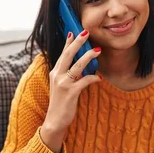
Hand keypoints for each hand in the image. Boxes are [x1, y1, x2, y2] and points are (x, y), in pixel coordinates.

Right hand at [40, 30, 101, 152]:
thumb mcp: (62, 86)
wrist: (55, 121)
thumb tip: (83, 68)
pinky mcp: (71, 93)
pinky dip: (92, 78)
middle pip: (68, 55)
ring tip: (97, 51)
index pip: (62, 54)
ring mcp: (63, 84)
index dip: (67, 42)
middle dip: (77, 43)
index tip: (73, 31)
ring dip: (88, 57)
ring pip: (77, 66)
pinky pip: (84, 81)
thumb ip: (69, 76)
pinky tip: (98, 78)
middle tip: (86, 32)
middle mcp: (57, 76)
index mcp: (54, 73)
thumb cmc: (61, 103)